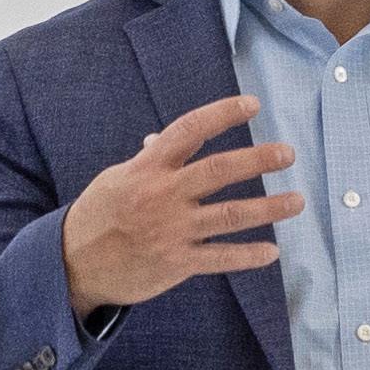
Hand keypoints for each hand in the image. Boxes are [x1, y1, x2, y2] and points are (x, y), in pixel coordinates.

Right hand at [62, 93, 301, 316]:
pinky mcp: (177, 262)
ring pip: (230, 214)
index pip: (189, 131)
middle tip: (288, 154)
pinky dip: (249, 255)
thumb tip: (163, 139)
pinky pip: (221, 258)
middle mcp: (163, 195)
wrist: (73, 265)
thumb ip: (148, 161)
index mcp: (147, 167)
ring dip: (269, 208)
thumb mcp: (117, 179)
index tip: (252, 104)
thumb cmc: (97, 217)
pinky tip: (272, 251)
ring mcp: (172, 230)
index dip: (222, 114)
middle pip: (219, 170)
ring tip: (297, 201)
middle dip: (258, 160)